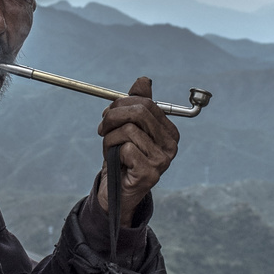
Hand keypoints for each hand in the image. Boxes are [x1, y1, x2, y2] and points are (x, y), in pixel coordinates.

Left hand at [95, 77, 179, 224]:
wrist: (116, 192)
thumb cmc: (122, 159)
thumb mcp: (128, 128)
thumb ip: (137, 105)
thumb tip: (144, 80)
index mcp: (169, 132)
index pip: (147, 104)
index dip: (122, 104)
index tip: (108, 113)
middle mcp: (171, 146)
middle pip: (140, 113)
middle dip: (114, 115)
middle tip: (102, 126)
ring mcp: (162, 161)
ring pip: (129, 130)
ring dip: (110, 137)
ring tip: (109, 147)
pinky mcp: (149, 173)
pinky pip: (125, 148)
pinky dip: (112, 151)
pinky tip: (114, 160)